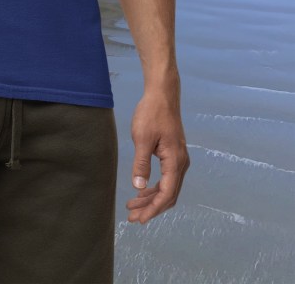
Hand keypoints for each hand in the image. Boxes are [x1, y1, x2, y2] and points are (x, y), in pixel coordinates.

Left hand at [126, 86, 189, 223]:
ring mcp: (179, 159)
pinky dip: (155, 187)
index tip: (139, 219)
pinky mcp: (173, 154)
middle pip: (168, 195)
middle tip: (132, 217)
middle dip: (151, 208)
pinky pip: (167, 178)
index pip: (166, 194)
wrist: (162, 95)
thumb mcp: (142, 138)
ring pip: (168, 187)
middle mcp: (181, 163)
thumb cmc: (152, 113)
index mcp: (175, 161)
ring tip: (133, 206)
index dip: (153, 209)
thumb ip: (141, 164)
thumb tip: (138, 187)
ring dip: (152, 198)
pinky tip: (142, 190)